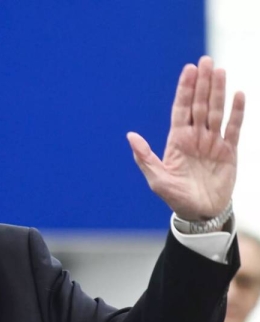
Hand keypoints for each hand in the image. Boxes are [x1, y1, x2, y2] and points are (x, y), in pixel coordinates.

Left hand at [127, 56, 244, 220]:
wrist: (200, 212)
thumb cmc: (176, 196)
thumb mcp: (157, 178)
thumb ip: (144, 156)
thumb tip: (130, 135)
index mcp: (177, 140)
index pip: (181, 109)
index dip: (185, 89)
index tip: (188, 70)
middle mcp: (195, 136)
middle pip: (200, 104)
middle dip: (202, 83)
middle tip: (205, 61)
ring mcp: (213, 142)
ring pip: (217, 111)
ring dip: (218, 91)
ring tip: (219, 71)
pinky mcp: (229, 152)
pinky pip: (234, 128)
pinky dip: (237, 112)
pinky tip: (238, 95)